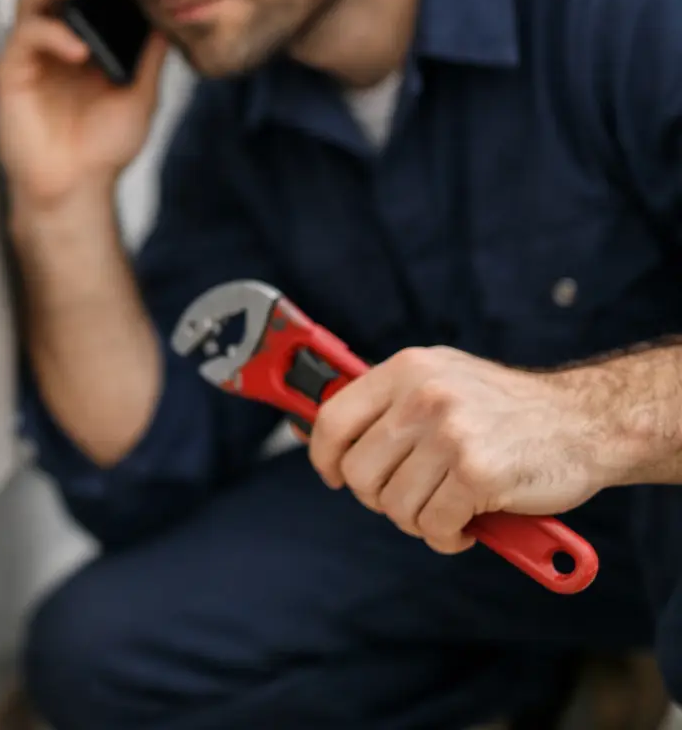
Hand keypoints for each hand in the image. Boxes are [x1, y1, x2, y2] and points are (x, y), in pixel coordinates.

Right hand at [0, 0, 169, 215]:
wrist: (77, 189)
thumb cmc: (101, 145)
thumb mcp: (142, 89)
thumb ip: (150, 48)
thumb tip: (171, 5)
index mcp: (82, 32)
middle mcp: (53, 35)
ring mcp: (30, 53)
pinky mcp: (10, 74)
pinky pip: (26, 40)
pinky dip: (52, 36)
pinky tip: (77, 47)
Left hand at [307, 346, 606, 554]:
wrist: (586, 421)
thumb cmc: (507, 409)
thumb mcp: (443, 380)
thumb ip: (391, 402)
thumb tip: (322, 431)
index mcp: (407, 371)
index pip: (333, 419)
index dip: (324, 457)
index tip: (333, 475)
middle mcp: (423, 397)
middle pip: (359, 473)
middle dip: (380, 498)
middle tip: (412, 498)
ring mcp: (450, 434)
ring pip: (395, 506)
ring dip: (418, 520)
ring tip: (446, 507)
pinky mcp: (477, 473)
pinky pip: (434, 526)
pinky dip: (446, 537)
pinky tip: (467, 524)